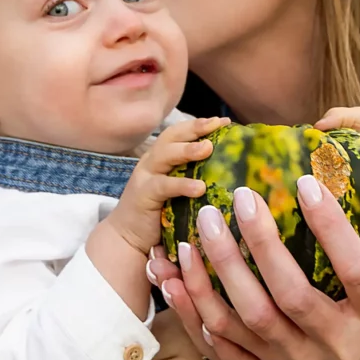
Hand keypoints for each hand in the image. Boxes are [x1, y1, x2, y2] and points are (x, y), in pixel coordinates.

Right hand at [104, 117, 227, 255]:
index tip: (225, 122)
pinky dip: (182, 185)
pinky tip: (200, 188)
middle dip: (195, 128)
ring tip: (208, 148)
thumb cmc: (160, 214)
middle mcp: (152, 162)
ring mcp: (145, 176)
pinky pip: (163, 185)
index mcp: (161, 157)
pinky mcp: (143, 195)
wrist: (128, 238)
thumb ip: (195, 178)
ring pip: (165, 155)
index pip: (179, 133)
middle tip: (218, 124)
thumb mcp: (178, 192)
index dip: (200, 125)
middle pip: (172, 137)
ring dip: (187, 150)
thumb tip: (231, 174)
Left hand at [159, 171, 359, 359]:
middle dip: (262, 244)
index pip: (357, 271)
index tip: (305, 181)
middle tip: (239, 195)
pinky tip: (178, 268)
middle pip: (293, 296)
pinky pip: (226, 340)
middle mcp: (342, 347)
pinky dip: (197, 305)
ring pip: (252, 320)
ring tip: (201, 226)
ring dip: (221, 272)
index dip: (331, 228)